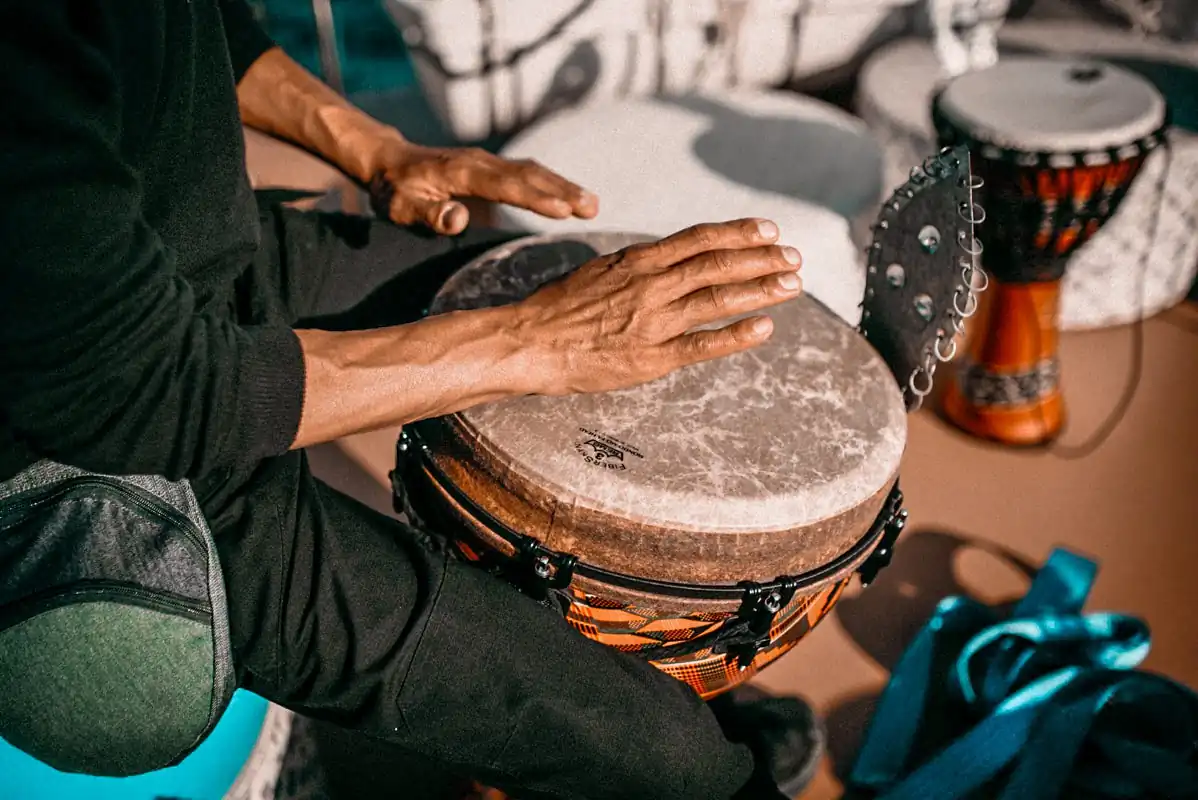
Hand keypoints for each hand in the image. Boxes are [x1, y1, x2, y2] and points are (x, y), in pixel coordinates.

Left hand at [367, 140, 597, 234]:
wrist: (389, 161)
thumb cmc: (394, 190)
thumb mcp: (402, 208)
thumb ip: (430, 215)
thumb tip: (460, 220)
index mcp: (461, 172)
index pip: (505, 186)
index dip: (534, 198)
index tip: (562, 211)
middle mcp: (480, 161)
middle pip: (528, 174)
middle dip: (562, 190)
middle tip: (591, 208)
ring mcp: (488, 162)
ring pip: (532, 171)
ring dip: (563, 186)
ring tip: (591, 205)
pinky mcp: (492, 167)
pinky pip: (526, 173)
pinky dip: (551, 183)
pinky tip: (569, 197)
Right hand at [511, 219, 802, 395]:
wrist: (529, 342)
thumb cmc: (557, 308)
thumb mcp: (598, 271)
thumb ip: (636, 267)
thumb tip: (665, 261)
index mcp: (637, 260)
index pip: (699, 238)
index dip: (738, 232)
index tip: (769, 230)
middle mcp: (650, 285)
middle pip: (717, 264)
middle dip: (761, 259)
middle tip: (794, 257)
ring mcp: (653, 321)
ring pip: (717, 299)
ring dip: (760, 290)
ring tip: (792, 284)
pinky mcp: (651, 357)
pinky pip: (702, 345)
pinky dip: (736, 335)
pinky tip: (765, 328)